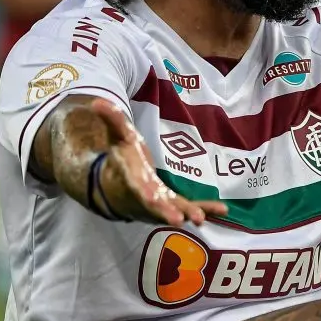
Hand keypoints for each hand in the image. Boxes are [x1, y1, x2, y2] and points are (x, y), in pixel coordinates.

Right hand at [90, 98, 227, 225]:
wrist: (114, 188)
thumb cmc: (121, 158)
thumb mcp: (118, 137)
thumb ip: (113, 120)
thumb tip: (96, 101)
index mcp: (131, 178)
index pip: (137, 185)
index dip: (144, 193)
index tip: (152, 198)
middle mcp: (144, 196)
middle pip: (156, 205)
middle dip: (166, 212)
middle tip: (179, 220)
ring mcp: (159, 205)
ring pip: (175, 210)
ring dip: (189, 213)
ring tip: (201, 219)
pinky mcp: (172, 206)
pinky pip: (189, 208)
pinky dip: (206, 209)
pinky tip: (223, 210)